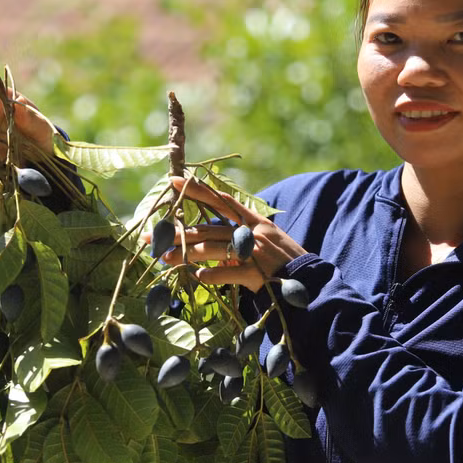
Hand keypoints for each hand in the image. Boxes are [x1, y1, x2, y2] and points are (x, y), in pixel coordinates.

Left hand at [158, 176, 307, 291]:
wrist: (310, 281)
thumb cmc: (287, 262)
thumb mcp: (268, 239)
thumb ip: (242, 236)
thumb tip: (214, 240)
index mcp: (255, 221)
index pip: (221, 200)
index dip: (197, 190)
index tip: (174, 180)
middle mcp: (252, 233)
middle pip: (208, 229)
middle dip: (177, 233)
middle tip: (151, 236)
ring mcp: (253, 252)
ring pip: (212, 249)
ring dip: (185, 255)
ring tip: (164, 259)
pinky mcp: (256, 273)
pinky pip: (228, 273)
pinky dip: (212, 275)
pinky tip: (198, 278)